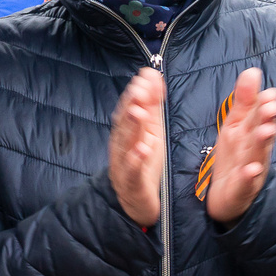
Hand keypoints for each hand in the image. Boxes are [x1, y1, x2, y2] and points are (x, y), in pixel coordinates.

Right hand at [109, 67, 165, 226]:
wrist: (135, 201)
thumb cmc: (142, 163)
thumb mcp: (151, 131)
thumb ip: (152, 105)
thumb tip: (153, 75)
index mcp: (128, 131)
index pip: (130, 107)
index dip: (138, 90)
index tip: (147, 74)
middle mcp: (122, 145)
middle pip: (125, 122)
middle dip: (132, 104)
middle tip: (140, 88)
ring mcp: (124, 163)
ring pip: (126, 144)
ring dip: (132, 127)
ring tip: (139, 112)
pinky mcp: (131, 183)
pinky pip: (132, 170)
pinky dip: (135, 160)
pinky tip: (142, 149)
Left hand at [203, 68, 275, 224]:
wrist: (228, 196)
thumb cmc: (235, 156)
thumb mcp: (236, 125)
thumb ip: (245, 101)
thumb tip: (253, 71)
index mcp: (251, 133)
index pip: (260, 115)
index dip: (265, 104)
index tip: (271, 92)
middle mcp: (255, 150)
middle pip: (263, 132)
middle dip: (267, 119)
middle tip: (272, 106)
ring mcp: (251, 170)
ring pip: (258, 155)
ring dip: (262, 142)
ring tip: (266, 131)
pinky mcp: (242, 189)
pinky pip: (246, 182)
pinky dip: (249, 177)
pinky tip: (251, 170)